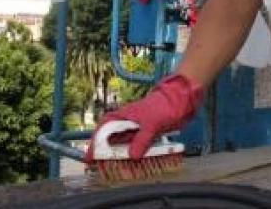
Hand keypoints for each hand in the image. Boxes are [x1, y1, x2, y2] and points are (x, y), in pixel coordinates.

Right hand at [85, 73, 203, 160]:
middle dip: (105, 153)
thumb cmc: (163, 106)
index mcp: (123, 116)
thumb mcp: (152, 124)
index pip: (103, 129)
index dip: (95, 143)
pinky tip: (132, 163)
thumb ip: (142, 140)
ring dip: (119, 156)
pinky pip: (136, 146)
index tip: (90, 157)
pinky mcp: (146, 134)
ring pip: (123, 144)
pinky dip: (133, 155)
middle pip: (111, 139)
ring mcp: (137, 129)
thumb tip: (132, 157)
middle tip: (100, 167)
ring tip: (114, 169)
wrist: (180, 101)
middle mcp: (127, 123)